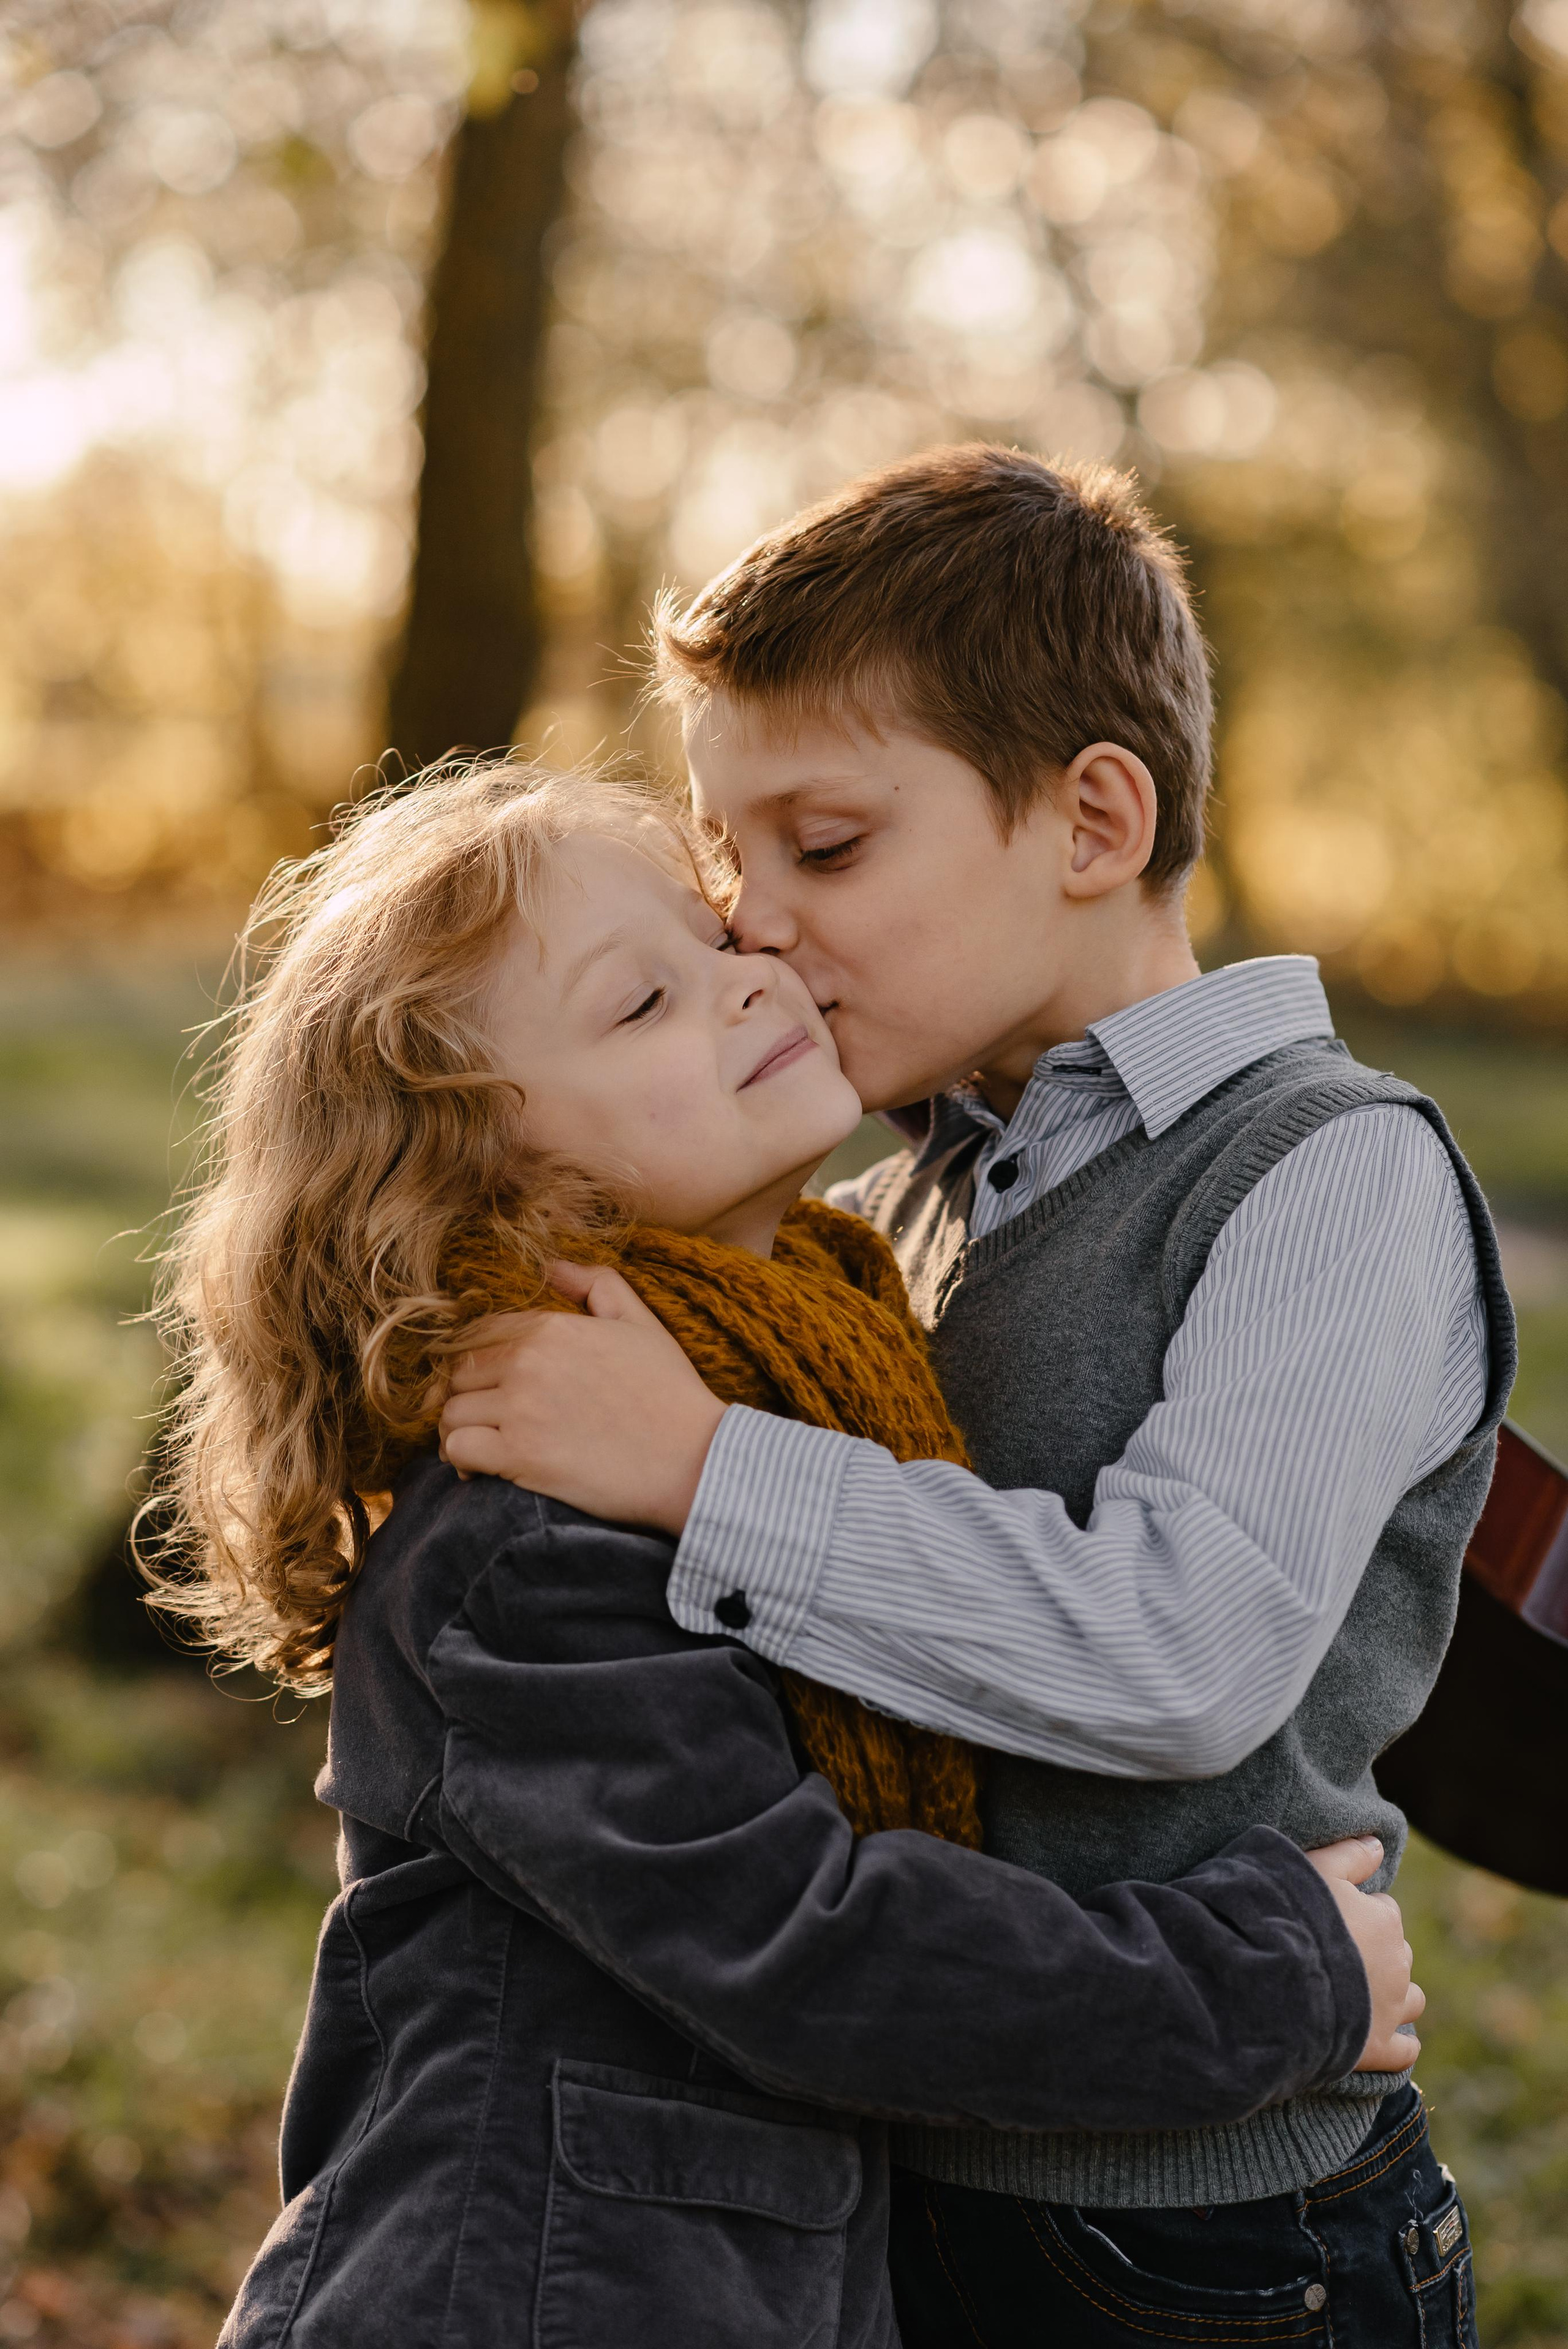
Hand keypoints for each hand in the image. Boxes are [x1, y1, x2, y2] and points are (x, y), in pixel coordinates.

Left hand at [438, 1262, 728, 1533]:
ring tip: (484, 1442)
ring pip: (451, 1412)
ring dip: (461, 1428)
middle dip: (469, 1394)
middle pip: (458, 1373)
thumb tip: (552, 1266)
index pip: (479, 1334)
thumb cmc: (670, 1392)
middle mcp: (527, 1362)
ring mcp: (519, 1409)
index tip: (493, 1383)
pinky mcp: (519, 1455)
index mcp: (551, 1327)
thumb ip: (597, 1283)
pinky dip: (460, 1459)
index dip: (480, 1359)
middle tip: (488, 1416)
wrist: (692, 1459)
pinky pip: (457, 1448)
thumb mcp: (642, 1323)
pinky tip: (481, 1468)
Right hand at [1306, 1838, 1423, 2070]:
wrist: (1273, 1980)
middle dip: (1376, 1952)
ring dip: (1393, 1994)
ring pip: (1410, 1999)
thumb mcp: (1314, 1866)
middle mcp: (1396, 1963)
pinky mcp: (1377, 2048)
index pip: (1383, 1909)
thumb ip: (1350, 1853)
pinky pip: (1404, 2051)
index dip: (1357, 1911)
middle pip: (1398, 1952)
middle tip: (1336, 1954)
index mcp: (1384, 1919)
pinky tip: (1385, 2040)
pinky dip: (1398, 2045)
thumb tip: (1378, 1844)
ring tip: (1360, 1993)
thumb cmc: (1289, 1915)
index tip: (1330, 1917)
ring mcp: (1389, 2009)